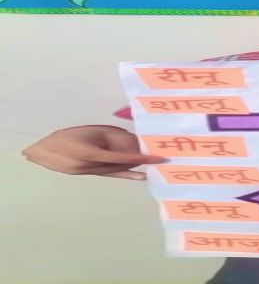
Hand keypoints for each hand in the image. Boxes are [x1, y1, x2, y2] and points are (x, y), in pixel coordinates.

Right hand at [22, 125, 166, 179]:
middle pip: (122, 165)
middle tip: (164, 158)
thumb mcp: (92, 132)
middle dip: (142, 161)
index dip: (141, 158)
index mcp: (91, 154)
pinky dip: (127, 174)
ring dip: (136, 167)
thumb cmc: (68, 137)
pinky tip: (141, 176)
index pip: (122, 158)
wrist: (43, 149)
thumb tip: (134, 141)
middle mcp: (92, 167)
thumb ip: (113, 138)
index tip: (158, 158)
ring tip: (156, 164)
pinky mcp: (90, 174)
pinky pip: (111, 174)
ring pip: (118, 170)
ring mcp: (90, 172)